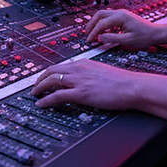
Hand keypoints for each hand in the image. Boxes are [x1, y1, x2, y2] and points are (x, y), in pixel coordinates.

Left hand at [31, 59, 146, 109]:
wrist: (131, 86)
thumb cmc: (122, 82)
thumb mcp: (103, 71)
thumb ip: (91, 73)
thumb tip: (86, 80)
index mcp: (85, 63)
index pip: (62, 65)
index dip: (50, 72)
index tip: (45, 77)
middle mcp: (79, 69)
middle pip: (51, 70)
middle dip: (39, 78)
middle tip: (35, 86)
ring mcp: (79, 80)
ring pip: (51, 80)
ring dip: (39, 87)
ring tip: (34, 94)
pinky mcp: (80, 93)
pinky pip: (57, 95)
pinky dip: (46, 99)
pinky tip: (41, 103)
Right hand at [85, 9, 161, 48]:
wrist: (156, 33)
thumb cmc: (144, 36)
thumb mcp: (127, 40)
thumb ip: (112, 38)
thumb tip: (100, 37)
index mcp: (120, 17)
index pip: (101, 24)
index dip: (93, 33)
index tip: (89, 41)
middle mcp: (119, 13)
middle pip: (99, 15)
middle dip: (91, 24)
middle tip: (87, 34)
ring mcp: (121, 13)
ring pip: (103, 15)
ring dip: (97, 23)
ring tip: (93, 34)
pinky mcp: (123, 17)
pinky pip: (109, 18)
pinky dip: (104, 24)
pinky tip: (104, 33)